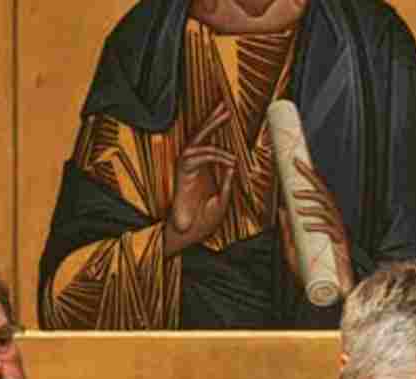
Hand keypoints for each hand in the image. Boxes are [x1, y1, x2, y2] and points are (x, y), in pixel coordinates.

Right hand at [163, 102, 237, 257]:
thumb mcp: (222, 200)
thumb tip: (232, 165)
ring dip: (210, 127)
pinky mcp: (182, 174)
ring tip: (224, 115)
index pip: (210, 146)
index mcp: (204, 172)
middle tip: (224, 105)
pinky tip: (228, 160)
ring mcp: (187, 169)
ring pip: (195, 141)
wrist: (188, 235)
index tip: (233, 122)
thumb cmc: (203, 221)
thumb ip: (226, 182)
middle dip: (212, 120)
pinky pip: (195, 157)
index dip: (219, 133)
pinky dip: (213, 155)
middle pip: (201, 137)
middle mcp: (194, 167)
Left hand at [285, 155, 353, 292]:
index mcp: (325, 220)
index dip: (308, 176)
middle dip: (311, 178)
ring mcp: (339, 233)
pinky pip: (330, 230)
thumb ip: (287, 231)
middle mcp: (334, 222)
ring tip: (296, 202)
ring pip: (327, 208)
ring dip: (311, 202)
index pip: (318, 193)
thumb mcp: (294, 249)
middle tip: (296, 166)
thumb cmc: (313, 273)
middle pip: (324, 194)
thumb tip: (281, 209)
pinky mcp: (341, 246)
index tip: (295, 161)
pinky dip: (317, 225)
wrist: (329, 293)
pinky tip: (305, 226)